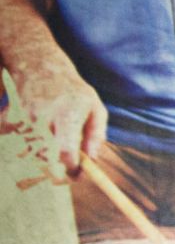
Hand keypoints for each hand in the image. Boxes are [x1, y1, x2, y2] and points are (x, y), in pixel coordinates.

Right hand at [6, 52, 105, 177]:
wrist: (41, 69)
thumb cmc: (74, 93)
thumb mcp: (96, 109)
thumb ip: (96, 135)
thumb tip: (91, 159)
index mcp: (67, 115)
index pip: (64, 151)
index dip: (70, 169)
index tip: (75, 175)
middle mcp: (42, 117)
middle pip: (43, 157)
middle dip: (53, 169)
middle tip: (61, 166)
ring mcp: (22, 118)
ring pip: (25, 153)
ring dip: (37, 158)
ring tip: (47, 147)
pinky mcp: (7, 118)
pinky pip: (9, 143)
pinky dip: (18, 147)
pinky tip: (29, 139)